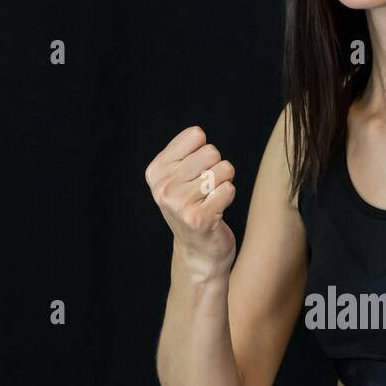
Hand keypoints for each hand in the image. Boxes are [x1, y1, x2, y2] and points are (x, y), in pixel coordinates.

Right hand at [144, 125, 236, 280]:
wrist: (198, 251)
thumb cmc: (194, 206)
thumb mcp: (179, 176)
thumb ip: (186, 152)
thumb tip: (198, 134)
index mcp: (156, 171)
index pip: (196, 135)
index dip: (204, 152)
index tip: (196, 172)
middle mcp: (163, 187)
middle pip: (211, 151)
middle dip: (217, 168)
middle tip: (207, 189)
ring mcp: (179, 203)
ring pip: (223, 169)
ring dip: (224, 183)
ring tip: (211, 199)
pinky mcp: (198, 218)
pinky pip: (228, 189)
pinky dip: (227, 198)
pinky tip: (216, 211)